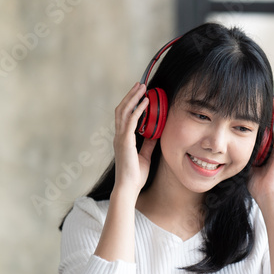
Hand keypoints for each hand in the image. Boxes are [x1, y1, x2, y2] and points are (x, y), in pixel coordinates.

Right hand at [111, 82, 156, 196]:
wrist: (129, 188)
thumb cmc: (135, 175)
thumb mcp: (145, 156)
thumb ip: (148, 144)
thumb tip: (155, 133)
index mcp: (122, 139)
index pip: (124, 116)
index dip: (130, 103)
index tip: (139, 94)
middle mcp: (119, 136)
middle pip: (121, 109)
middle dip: (130, 95)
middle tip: (140, 85)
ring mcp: (120, 138)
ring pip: (124, 111)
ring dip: (133, 97)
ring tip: (142, 87)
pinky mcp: (125, 141)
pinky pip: (131, 121)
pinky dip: (138, 109)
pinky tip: (146, 102)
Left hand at [248, 99, 273, 205]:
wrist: (266, 192)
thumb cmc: (255, 183)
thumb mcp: (246, 164)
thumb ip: (242, 154)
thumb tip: (228, 148)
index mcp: (267, 151)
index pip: (265, 132)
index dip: (262, 121)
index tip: (256, 110)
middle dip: (270, 113)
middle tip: (267, 100)